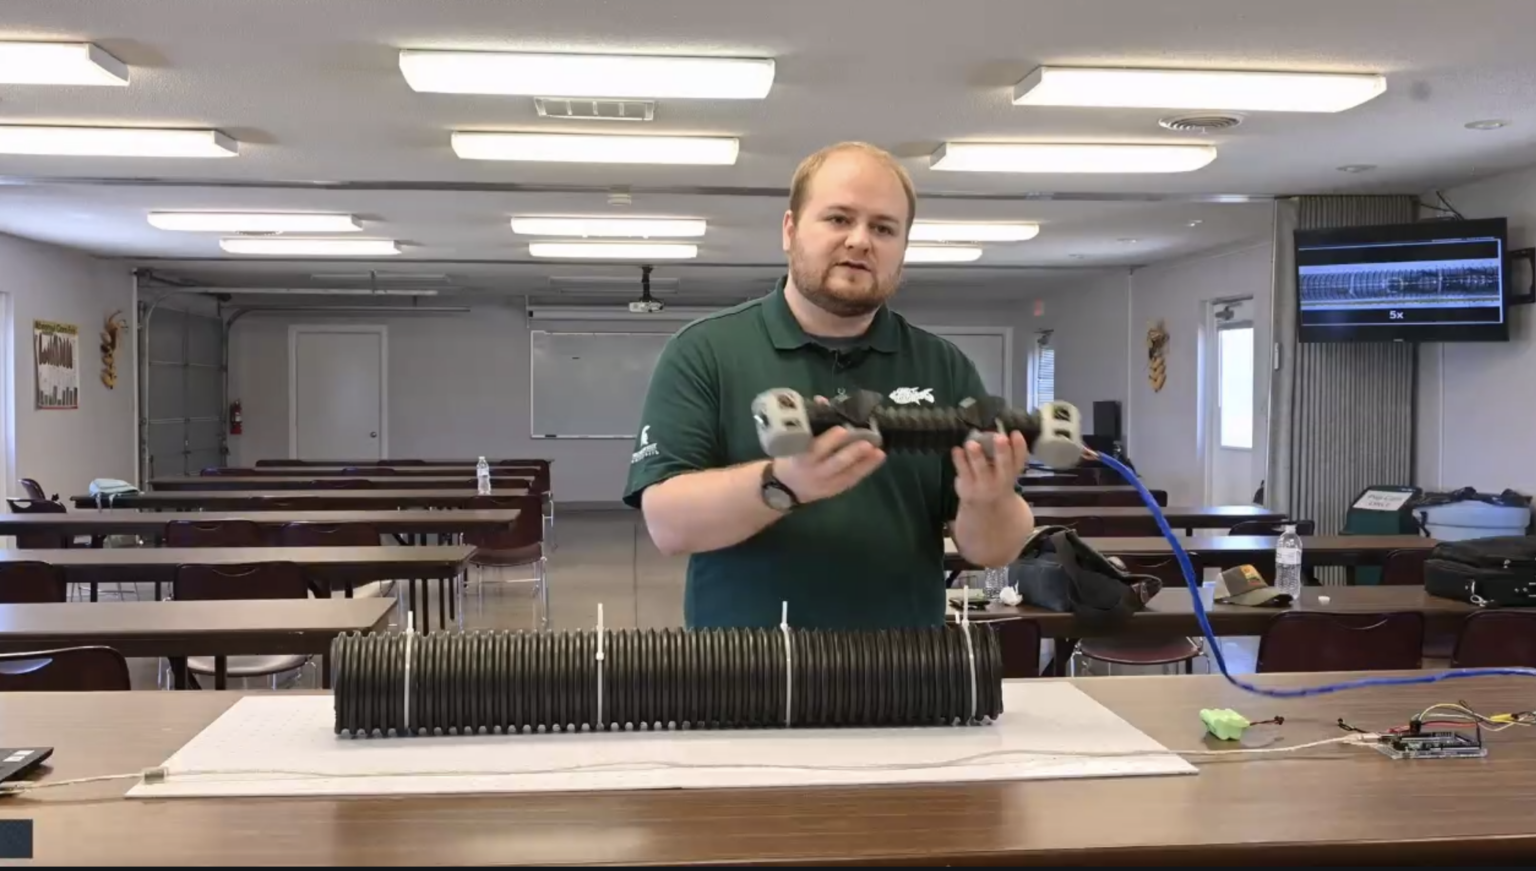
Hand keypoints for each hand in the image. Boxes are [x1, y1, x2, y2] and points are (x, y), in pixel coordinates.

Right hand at [771, 396, 885, 503]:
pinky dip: (866, 469)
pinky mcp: (835, 489)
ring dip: (864, 461)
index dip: (829, 441)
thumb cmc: (791, 456)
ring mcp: (826, 483)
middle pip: (835, 463)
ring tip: (878, 451)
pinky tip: (878, 458)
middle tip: (868, 442)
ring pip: (847, 473)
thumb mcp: (793, 441)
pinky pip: (852, 480)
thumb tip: (822, 400)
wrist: (786, 487)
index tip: (842, 429)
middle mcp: (814, 471)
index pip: (815, 449)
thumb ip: (808, 421)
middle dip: (852, 452)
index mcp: (801, 457)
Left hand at [952, 431, 1028, 507]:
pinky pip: (963, 472)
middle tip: (1000, 437)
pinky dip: (959, 460)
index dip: (1019, 446)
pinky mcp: (967, 486)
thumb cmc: (996, 479)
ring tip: (972, 444)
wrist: (984, 507)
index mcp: (1013, 472)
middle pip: (1004, 465)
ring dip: (977, 456)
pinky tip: (956, 450)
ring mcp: (984, 484)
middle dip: (1002, 451)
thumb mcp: (1006, 470)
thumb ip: (1007, 452)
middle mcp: (1001, 479)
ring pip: (981, 469)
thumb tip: (1000, 428)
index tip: (1015, 433)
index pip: (1020, 459)